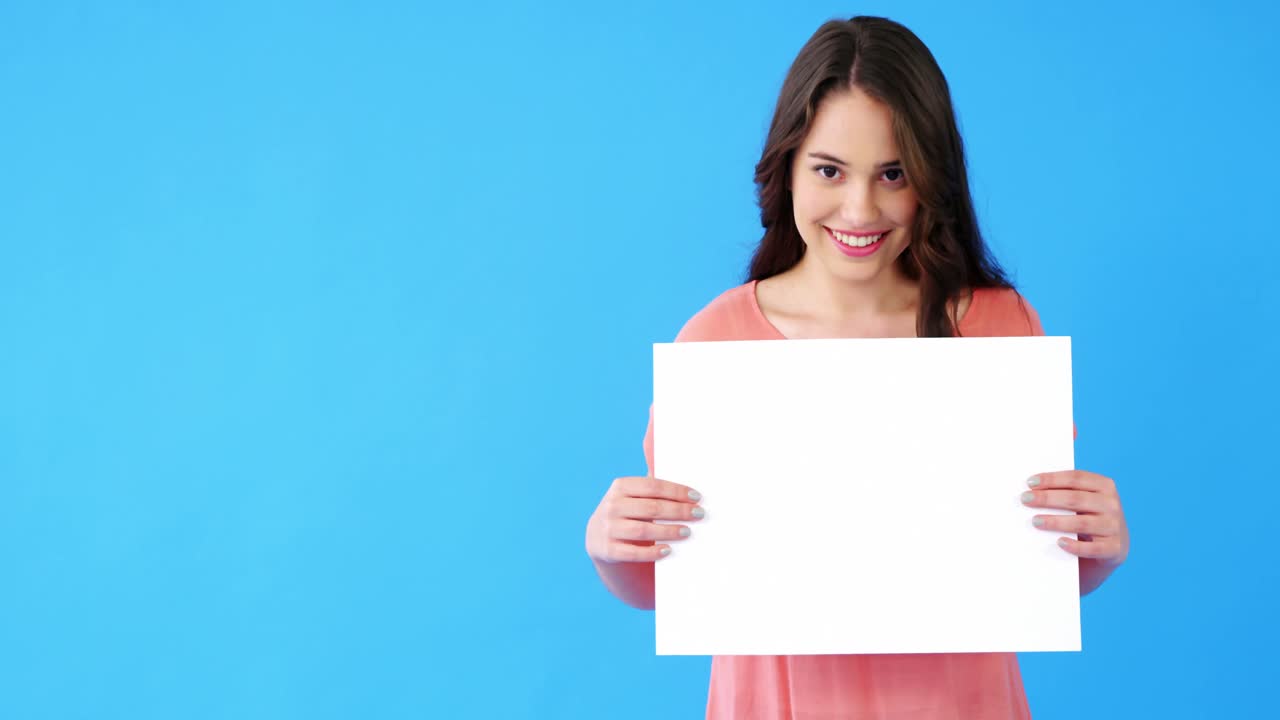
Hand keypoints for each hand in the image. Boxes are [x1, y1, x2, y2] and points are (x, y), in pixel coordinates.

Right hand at [586, 476, 703, 563]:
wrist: (597, 535)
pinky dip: (652, 552)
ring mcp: (609, 528)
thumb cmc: (626, 510)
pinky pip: (633, 553)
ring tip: (687, 532)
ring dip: (668, 531)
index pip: (653, 486)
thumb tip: (666, 461)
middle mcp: (612, 506)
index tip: (697, 497)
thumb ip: (650, 483)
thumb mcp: (632, 494)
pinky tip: (668, 550)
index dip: (677, 491)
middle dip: (679, 511)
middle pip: (651, 508)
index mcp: (620, 486)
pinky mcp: (608, 550)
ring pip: (643, 530)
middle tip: (699, 514)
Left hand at [1022, 470, 1128, 566]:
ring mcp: (1115, 527)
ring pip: (1082, 523)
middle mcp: (1112, 505)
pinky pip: (1092, 548)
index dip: (1052, 479)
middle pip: (1075, 499)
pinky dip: (1075, 546)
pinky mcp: (1114, 549)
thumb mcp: (1083, 503)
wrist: (1111, 549)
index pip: (1076, 478)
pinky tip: (1059, 542)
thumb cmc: (1088, 519)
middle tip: (1025, 499)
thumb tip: (1032, 491)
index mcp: (1105, 486)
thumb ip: (1066, 493)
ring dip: (1056, 522)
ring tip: (1035, 521)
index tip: (1030, 482)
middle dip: (1047, 498)